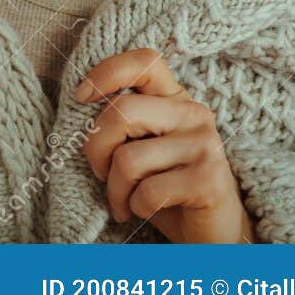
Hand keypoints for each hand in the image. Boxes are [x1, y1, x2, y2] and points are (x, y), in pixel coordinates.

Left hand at [77, 48, 256, 242]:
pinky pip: (147, 191)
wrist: (212, 232)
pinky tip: (145, 211)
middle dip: (96, 149)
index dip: (106, 72)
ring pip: (128, 159)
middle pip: (121, 112)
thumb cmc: (166, 185)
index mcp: (175, 98)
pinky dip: (135, 207)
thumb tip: (81, 101)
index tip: (81, 96)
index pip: (144, 61)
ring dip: (115, 189)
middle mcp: (194, 114)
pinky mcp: (210, 181)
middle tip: (101, 173)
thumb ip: (122, 121)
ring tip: (124, 201)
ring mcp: (206, 146)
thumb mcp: (141, 144)